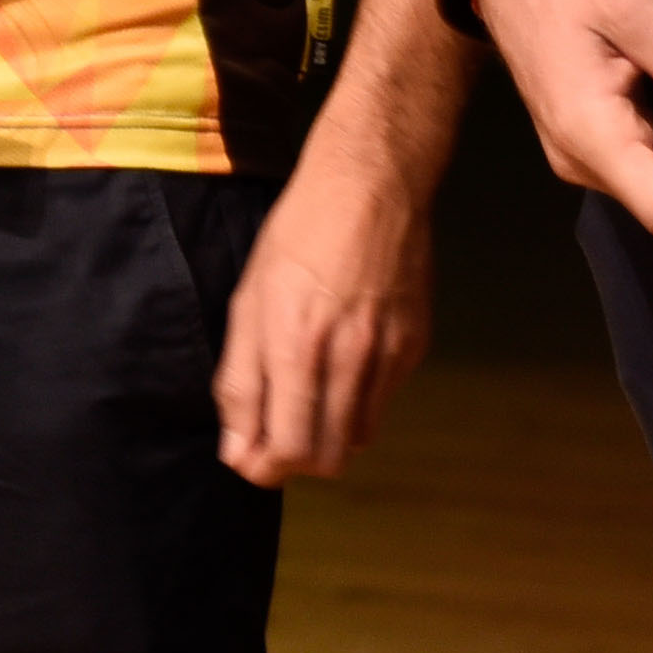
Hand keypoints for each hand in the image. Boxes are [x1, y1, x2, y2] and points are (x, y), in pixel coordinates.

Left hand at [215, 145, 436, 482]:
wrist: (371, 184)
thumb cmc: (299, 235)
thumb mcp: (248, 301)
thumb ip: (240, 383)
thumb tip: (237, 452)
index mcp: (296, 346)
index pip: (288, 452)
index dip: (265, 468)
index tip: (252, 457)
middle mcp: (347, 356)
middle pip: (327, 459)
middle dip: (296, 459)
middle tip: (278, 431)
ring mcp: (388, 352)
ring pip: (359, 437)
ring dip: (329, 432)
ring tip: (311, 391)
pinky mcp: (415, 344)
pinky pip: (383, 400)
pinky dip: (359, 398)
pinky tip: (345, 356)